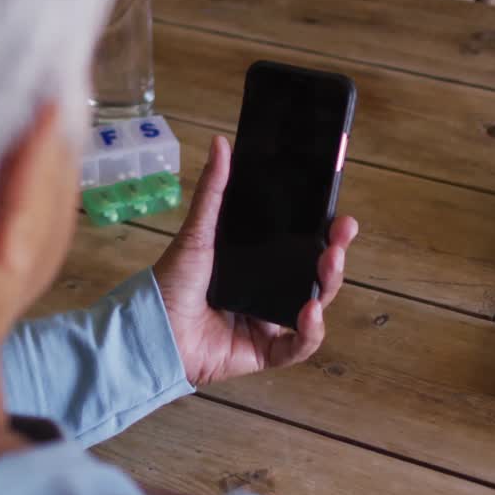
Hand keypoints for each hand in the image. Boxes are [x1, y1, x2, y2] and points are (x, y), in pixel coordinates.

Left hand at [154, 135, 358, 386]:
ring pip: (314, 307)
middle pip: (314, 275)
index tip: (339, 216)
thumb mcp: (196, 233)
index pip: (299, 246)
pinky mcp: (265, 352)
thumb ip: (213, 191)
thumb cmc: (171, 282)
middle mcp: (267, 292)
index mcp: (256, 263)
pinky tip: (310, 311)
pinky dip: (311, 331)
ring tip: (329, 263)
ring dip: (328, 285)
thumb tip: (222, 142)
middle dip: (334, 255)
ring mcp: (268, 322)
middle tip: (341, 235)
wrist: (153, 330)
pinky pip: (299, 345)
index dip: (323, 232)